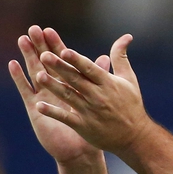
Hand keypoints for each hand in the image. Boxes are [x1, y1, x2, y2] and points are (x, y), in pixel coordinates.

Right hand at [9, 26, 111, 163]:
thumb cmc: (90, 126)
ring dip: (28, 57)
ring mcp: (44, 98)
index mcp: (70, 85)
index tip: (50, 30)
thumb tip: (105, 58)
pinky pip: (27, 91)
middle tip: (33, 28)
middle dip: (39, 45)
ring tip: (22, 40)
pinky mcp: (35, 109)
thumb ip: (98, 77)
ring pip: (34, 72)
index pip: (62, 60)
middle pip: (45, 63)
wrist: (80, 151)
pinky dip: (20, 79)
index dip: (56, 45)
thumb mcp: (96, 100)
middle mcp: (55, 89)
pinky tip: (13, 65)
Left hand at [31, 31, 154, 155]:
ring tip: (38, 75)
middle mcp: (97, 96)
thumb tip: (126, 36)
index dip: (76, 59)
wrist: (134, 137)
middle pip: (75, 79)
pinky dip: (53, 112)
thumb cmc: (131, 105)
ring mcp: (89, 112)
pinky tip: (39, 105)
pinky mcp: (83, 126)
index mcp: (108, 83)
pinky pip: (66, 118)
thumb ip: (120, 57)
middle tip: (43, 55)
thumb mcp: (128, 79)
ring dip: (53, 86)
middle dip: (60, 67)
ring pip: (68, 96)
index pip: (89, 68)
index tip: (64, 50)